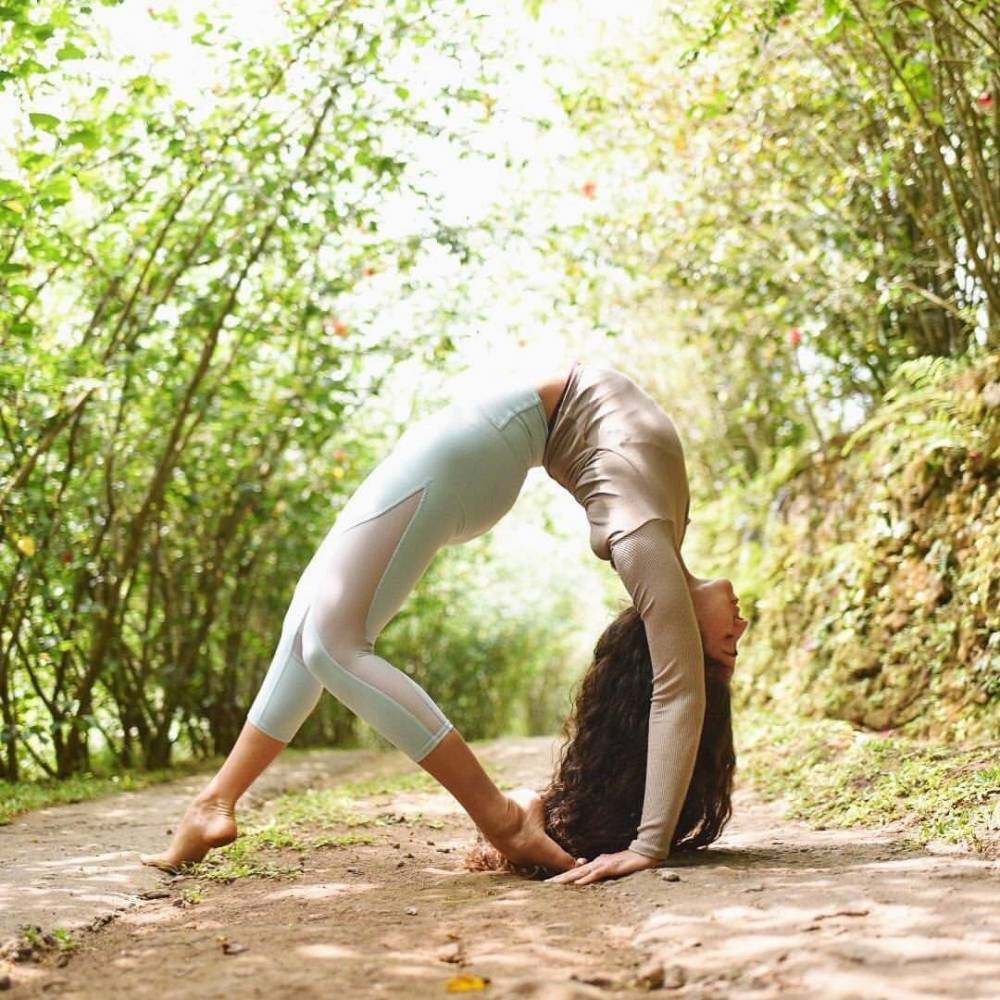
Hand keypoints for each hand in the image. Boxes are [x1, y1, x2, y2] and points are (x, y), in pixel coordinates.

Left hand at [543, 849, 660, 885]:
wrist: (644, 854)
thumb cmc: (629, 862)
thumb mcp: (612, 869)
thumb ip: (602, 872)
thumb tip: (592, 878)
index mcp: (595, 864)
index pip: (575, 872)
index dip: (562, 878)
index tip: (549, 884)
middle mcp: (595, 863)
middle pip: (573, 872)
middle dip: (558, 879)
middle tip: (543, 885)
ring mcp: (602, 864)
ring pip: (580, 873)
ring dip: (567, 879)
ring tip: (554, 885)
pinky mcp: (610, 867)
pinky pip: (595, 875)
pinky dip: (585, 879)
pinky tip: (576, 884)